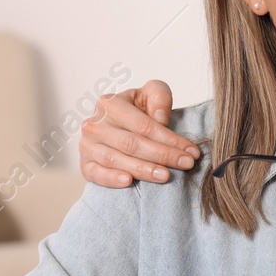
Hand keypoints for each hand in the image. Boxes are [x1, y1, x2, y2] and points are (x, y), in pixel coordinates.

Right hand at [79, 80, 200, 186]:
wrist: (118, 125)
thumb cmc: (139, 109)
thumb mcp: (152, 94)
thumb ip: (159, 98)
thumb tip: (160, 120)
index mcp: (110, 103)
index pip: (144, 125)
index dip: (169, 139)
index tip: (191, 151)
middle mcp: (95, 124)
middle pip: (131, 143)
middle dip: (162, 155)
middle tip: (186, 164)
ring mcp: (87, 145)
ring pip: (116, 159)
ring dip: (143, 169)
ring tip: (165, 176)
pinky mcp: (85, 164)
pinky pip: (95, 174)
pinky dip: (111, 179)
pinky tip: (129, 182)